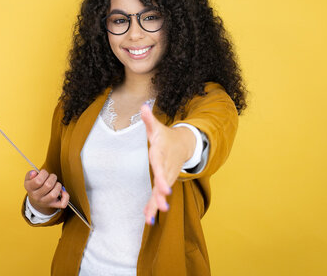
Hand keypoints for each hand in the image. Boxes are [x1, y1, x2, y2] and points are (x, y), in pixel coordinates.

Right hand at [24, 169, 69, 214]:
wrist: (36, 200)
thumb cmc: (35, 186)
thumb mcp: (29, 179)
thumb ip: (30, 174)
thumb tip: (34, 173)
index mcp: (30, 188)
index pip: (38, 181)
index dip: (43, 173)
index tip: (44, 173)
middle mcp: (36, 197)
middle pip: (48, 185)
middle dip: (53, 177)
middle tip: (51, 177)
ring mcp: (45, 202)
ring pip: (54, 194)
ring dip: (58, 186)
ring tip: (55, 184)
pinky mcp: (54, 205)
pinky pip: (62, 204)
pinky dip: (65, 197)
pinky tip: (62, 191)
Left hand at [140, 104, 195, 224]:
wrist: (183, 144)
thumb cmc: (165, 137)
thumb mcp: (157, 128)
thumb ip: (149, 120)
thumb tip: (143, 106)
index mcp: (161, 155)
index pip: (161, 166)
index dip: (163, 178)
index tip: (165, 189)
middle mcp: (166, 168)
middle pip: (163, 183)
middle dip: (162, 195)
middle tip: (162, 206)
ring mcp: (166, 176)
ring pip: (161, 192)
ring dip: (156, 205)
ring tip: (151, 219)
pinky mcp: (164, 182)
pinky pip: (158, 195)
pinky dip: (153, 206)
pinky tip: (148, 219)